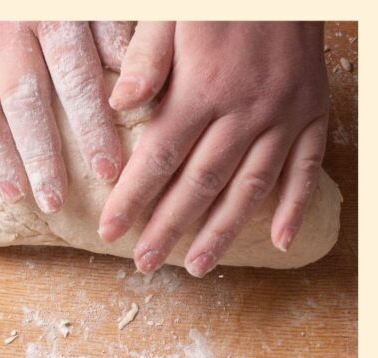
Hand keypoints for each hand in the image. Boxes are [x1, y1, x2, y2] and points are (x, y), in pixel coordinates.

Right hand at [0, 21, 129, 212]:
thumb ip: (113, 27)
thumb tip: (132, 85)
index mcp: (54, 12)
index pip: (76, 79)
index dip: (93, 128)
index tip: (108, 171)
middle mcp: (7, 25)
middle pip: (24, 100)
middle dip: (42, 155)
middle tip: (55, 201)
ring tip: (15, 193)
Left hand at [99, 22, 329, 275]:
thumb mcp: (171, 10)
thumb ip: (147, 57)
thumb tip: (119, 103)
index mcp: (204, 85)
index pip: (159, 156)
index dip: (132, 198)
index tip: (111, 232)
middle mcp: (245, 109)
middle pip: (200, 183)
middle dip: (169, 227)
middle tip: (146, 263)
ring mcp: (283, 113)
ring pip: (250, 186)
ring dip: (223, 231)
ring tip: (198, 266)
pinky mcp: (313, 110)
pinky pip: (307, 166)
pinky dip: (296, 205)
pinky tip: (280, 241)